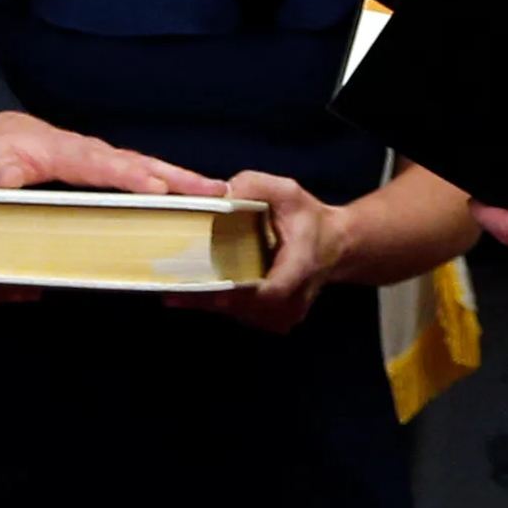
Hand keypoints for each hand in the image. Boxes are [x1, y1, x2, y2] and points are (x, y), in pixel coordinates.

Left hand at [0, 112, 219, 197]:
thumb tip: (8, 185)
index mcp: (67, 152)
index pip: (102, 165)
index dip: (129, 176)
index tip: (155, 186)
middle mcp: (93, 153)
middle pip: (141, 163)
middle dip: (177, 177)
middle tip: (213, 190)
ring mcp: (103, 160)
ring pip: (149, 168)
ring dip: (183, 181)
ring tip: (219, 193)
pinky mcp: (106, 171)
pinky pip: (143, 176)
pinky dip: (171, 185)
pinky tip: (194, 199)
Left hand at [176, 169, 342, 333]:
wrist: (335, 246)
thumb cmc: (308, 217)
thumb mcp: (285, 191)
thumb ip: (253, 186)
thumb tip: (219, 193)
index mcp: (302, 266)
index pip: (271, 291)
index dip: (238, 292)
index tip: (208, 289)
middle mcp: (295, 299)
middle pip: (248, 307)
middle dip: (210, 297)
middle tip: (173, 289)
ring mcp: (286, 316)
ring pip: (242, 315)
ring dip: (212, 303)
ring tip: (177, 290)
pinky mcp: (276, 321)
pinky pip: (244, 316)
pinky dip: (221, 304)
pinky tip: (200, 291)